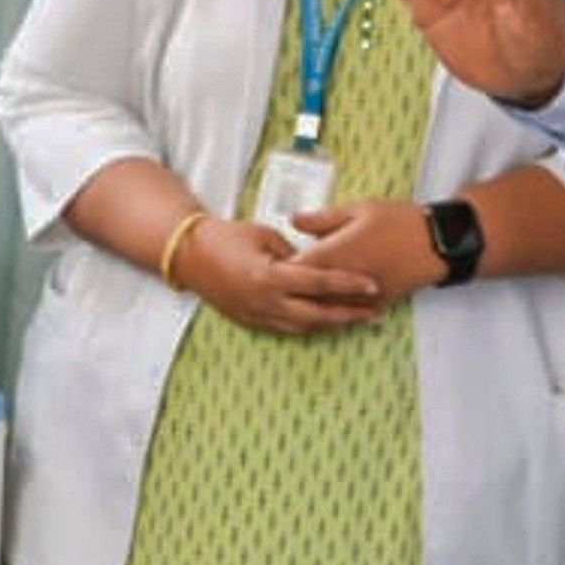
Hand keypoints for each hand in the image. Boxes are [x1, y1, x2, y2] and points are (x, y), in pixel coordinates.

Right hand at [174, 214, 386, 334]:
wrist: (190, 256)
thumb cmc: (226, 237)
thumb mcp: (266, 235)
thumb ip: (295, 252)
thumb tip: (316, 264)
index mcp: (270, 277)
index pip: (319, 282)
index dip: (348, 284)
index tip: (372, 285)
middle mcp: (265, 302)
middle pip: (318, 314)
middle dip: (349, 315)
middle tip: (375, 313)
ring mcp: (258, 316)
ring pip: (305, 327)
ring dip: (332, 324)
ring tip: (357, 319)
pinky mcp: (252, 322)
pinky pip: (288, 329)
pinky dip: (310, 326)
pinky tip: (326, 322)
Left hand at [287, 200, 448, 306]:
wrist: (435, 243)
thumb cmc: (397, 221)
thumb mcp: (357, 210)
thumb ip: (321, 219)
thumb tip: (292, 220)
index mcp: (334, 254)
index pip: (294, 267)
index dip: (279, 266)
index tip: (270, 262)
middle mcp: (343, 281)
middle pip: (305, 293)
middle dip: (291, 288)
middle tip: (279, 284)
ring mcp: (359, 297)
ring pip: (324, 310)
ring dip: (310, 304)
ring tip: (295, 300)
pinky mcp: (375, 306)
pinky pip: (348, 316)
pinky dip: (334, 313)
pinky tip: (326, 310)